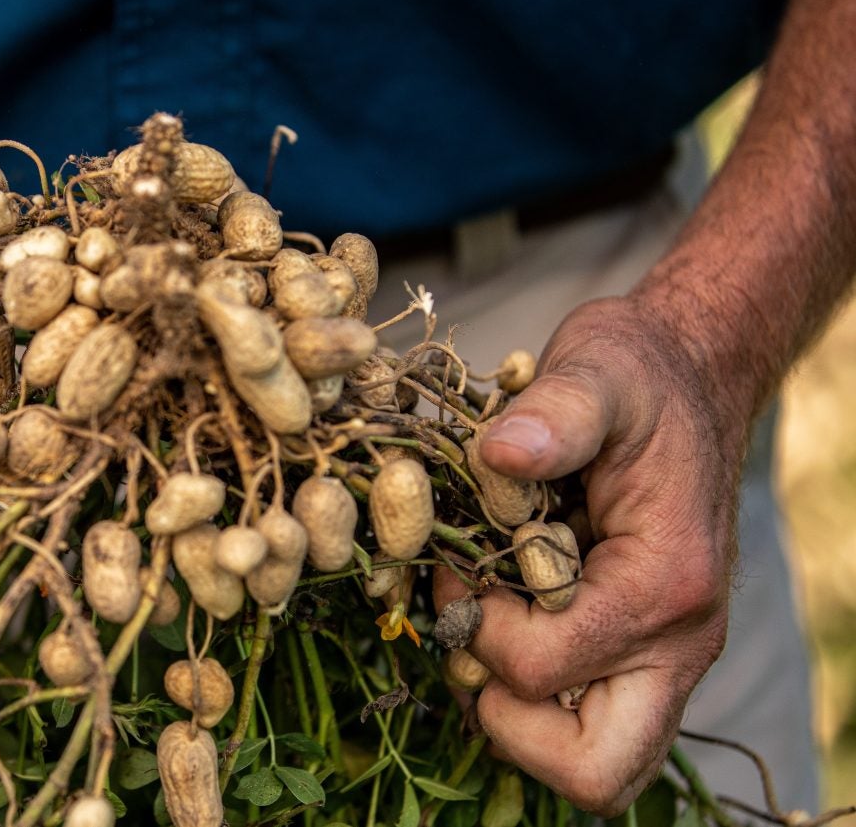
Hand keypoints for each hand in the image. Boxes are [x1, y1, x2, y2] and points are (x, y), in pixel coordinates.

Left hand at [434, 296, 733, 814]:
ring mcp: (663, 657)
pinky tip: (502, 621)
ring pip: (592, 762)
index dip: (473, 624)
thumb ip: (556, 412)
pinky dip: (531, 697)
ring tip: (482, 626)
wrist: (688, 378)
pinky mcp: (641, 653)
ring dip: (513, 715)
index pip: (543, 669)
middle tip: (472, 639)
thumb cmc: (641, 376)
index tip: (454, 564)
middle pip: (595, 770)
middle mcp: (676, 642)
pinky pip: (587, 722)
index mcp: (665, 583)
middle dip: (507, 724)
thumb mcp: (598, 372)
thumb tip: (499, 453)